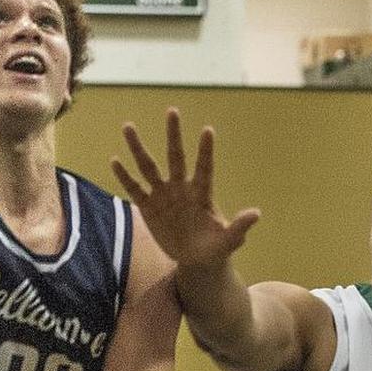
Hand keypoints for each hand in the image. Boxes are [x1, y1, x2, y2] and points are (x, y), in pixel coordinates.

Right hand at [111, 108, 258, 268]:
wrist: (196, 260)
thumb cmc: (216, 248)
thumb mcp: (229, 240)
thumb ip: (239, 227)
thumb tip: (257, 213)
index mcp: (202, 193)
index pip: (205, 168)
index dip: (205, 151)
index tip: (208, 130)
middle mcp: (181, 188)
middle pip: (175, 156)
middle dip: (173, 135)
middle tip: (172, 111)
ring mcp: (163, 195)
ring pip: (148, 166)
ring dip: (138, 148)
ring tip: (128, 126)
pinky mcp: (148, 207)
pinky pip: (134, 189)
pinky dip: (124, 176)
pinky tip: (114, 160)